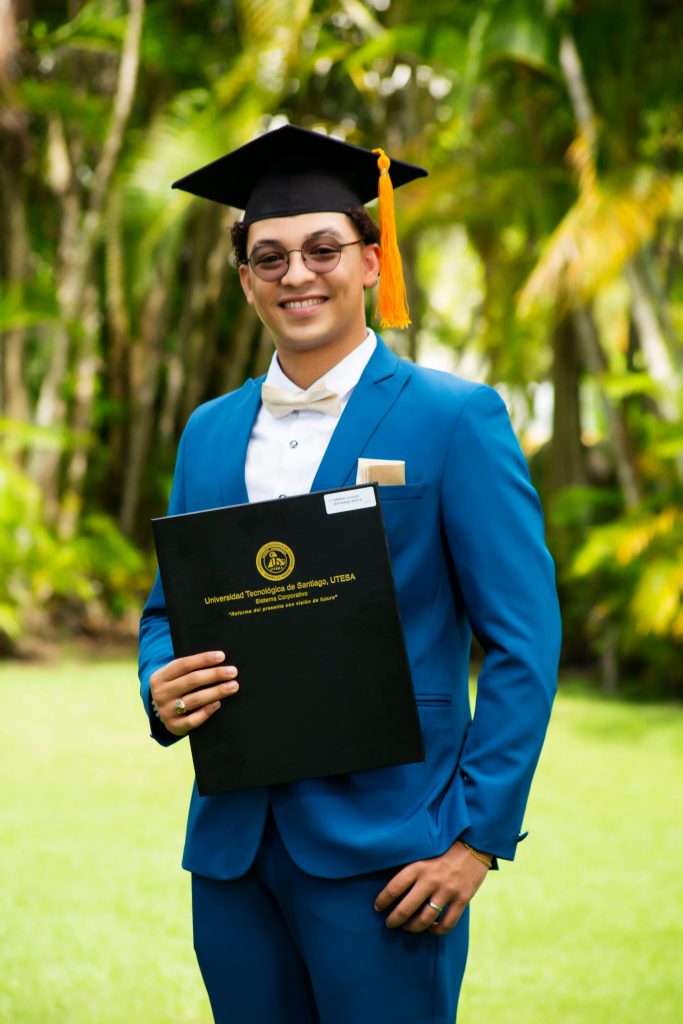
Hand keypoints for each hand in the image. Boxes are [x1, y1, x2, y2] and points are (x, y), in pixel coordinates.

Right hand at [150, 650, 238, 736]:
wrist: (163, 713)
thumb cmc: (177, 689)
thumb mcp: (176, 677)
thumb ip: (191, 670)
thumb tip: (219, 660)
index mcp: (159, 677)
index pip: (183, 664)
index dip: (203, 659)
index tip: (222, 656)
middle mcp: (160, 694)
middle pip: (191, 681)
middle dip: (214, 675)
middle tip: (233, 672)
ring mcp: (166, 712)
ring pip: (195, 699)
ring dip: (216, 692)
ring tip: (233, 686)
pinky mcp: (174, 726)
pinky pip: (193, 720)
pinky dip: (207, 711)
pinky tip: (218, 704)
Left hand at [374, 840, 488, 935]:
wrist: (474, 843)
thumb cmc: (445, 848)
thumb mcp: (425, 852)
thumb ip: (413, 867)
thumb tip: (396, 885)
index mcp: (419, 866)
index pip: (394, 887)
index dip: (383, 900)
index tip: (377, 907)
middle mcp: (431, 879)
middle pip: (406, 908)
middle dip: (394, 920)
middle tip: (389, 924)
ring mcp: (447, 890)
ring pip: (425, 919)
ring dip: (413, 927)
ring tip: (409, 927)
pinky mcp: (462, 899)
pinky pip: (447, 923)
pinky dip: (437, 930)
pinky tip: (432, 927)